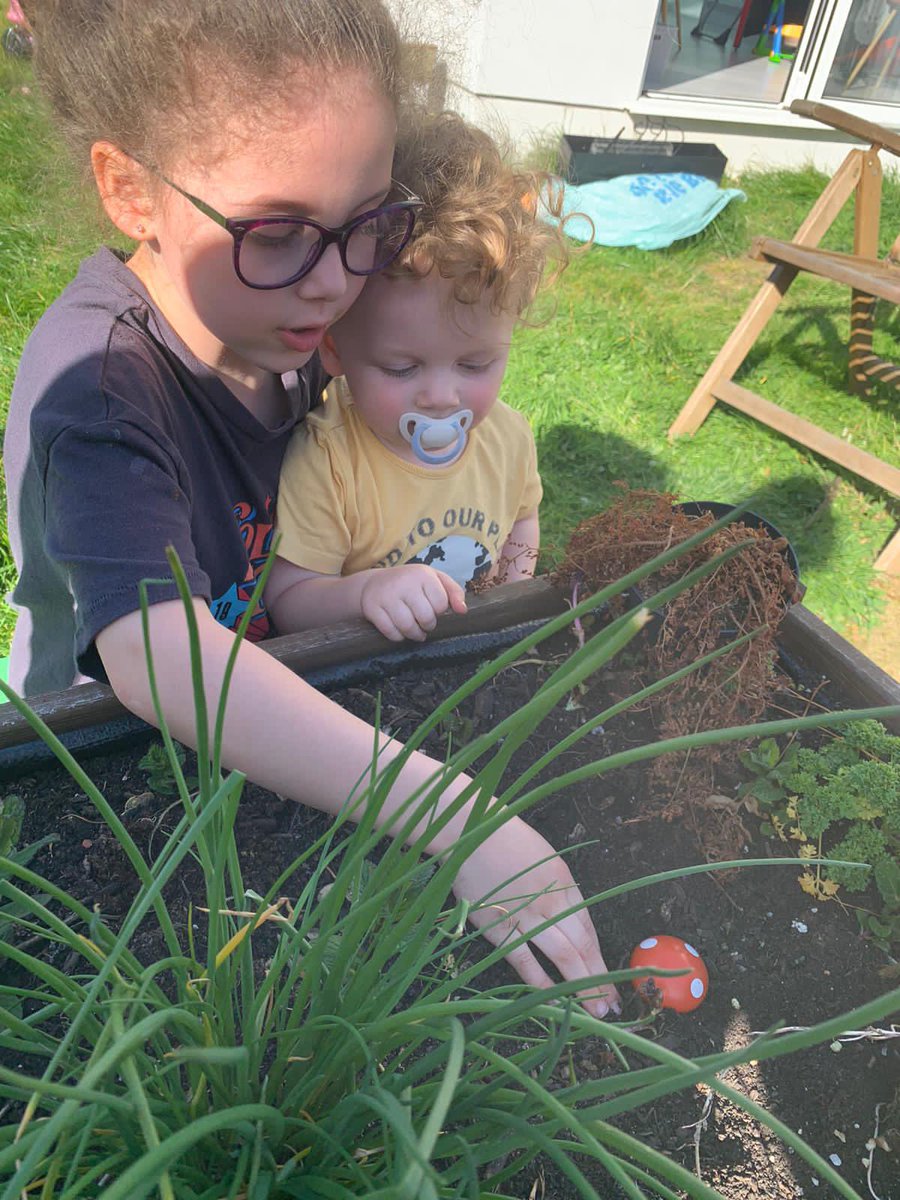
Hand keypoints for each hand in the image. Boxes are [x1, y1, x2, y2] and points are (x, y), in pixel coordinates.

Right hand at [360, 565, 466, 641]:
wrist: (374, 583)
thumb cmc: (410, 583)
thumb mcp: (433, 579)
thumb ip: (453, 591)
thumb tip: (462, 610)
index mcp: (422, 574)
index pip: (441, 604)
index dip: (439, 611)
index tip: (433, 610)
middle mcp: (404, 583)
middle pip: (426, 617)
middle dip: (428, 625)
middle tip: (425, 623)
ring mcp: (387, 596)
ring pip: (407, 627)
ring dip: (415, 635)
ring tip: (416, 632)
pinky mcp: (373, 608)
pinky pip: (391, 632)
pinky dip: (398, 637)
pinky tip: (400, 632)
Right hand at [451, 816, 620, 1018]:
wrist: (471, 831)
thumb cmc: (506, 839)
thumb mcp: (545, 857)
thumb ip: (559, 888)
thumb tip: (571, 917)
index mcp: (564, 882)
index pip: (588, 928)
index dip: (601, 956)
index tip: (612, 978)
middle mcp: (551, 901)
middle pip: (582, 945)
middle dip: (600, 977)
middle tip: (613, 1005)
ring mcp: (526, 915)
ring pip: (562, 955)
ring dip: (582, 985)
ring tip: (596, 1010)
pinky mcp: (499, 926)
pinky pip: (523, 959)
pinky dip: (540, 979)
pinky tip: (554, 996)